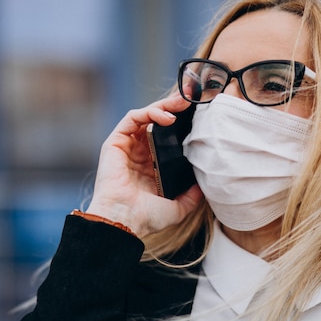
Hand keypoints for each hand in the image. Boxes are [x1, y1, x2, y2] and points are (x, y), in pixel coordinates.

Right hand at [86, 93, 202, 236]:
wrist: (125, 220)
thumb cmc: (146, 217)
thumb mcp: (177, 208)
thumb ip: (191, 197)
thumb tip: (204, 186)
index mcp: (151, 165)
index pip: (167, 136)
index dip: (181, 124)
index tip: (198, 117)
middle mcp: (138, 153)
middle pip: (157, 122)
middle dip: (174, 107)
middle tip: (191, 100)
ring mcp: (127, 146)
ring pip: (145, 116)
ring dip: (164, 106)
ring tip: (181, 105)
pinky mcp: (115, 142)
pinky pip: (132, 118)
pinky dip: (149, 112)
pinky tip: (165, 117)